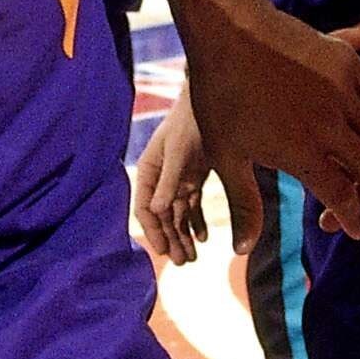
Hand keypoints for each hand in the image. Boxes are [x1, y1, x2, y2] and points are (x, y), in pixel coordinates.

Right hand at [134, 88, 208, 264]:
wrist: (214, 96)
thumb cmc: (191, 120)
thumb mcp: (180, 151)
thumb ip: (171, 180)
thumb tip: (156, 210)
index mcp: (149, 170)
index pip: (144, 208)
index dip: (153, 231)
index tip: (164, 251)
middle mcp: (161, 176)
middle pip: (162, 215)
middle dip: (172, 239)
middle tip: (184, 263)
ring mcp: (178, 176)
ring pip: (178, 213)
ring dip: (184, 235)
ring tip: (193, 257)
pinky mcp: (195, 175)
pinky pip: (192, 204)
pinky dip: (197, 221)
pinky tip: (203, 237)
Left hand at [175, 0, 359, 255]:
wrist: (230, 32)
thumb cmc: (221, 96)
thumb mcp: (227, 156)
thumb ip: (244, 204)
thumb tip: (242, 251)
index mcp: (302, 154)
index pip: (340, 196)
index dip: (352, 217)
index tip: (359, 231)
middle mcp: (330, 127)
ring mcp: (342, 94)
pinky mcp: (347, 64)